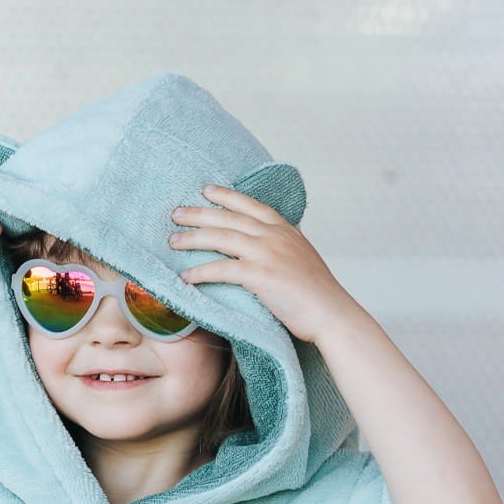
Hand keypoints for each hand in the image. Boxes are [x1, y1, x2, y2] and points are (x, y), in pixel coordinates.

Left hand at [168, 184, 356, 344]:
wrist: (331, 313)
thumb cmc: (317, 295)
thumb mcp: (301, 259)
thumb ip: (282, 249)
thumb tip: (265, 250)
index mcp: (284, 229)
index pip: (250, 205)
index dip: (226, 196)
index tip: (206, 190)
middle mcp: (274, 236)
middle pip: (228, 218)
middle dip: (199, 214)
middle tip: (175, 214)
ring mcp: (267, 253)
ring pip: (221, 238)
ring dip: (192, 239)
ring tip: (172, 242)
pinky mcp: (260, 276)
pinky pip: (222, 269)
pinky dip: (200, 272)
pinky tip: (184, 277)